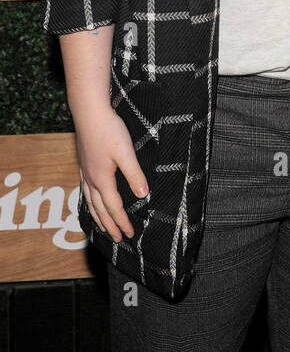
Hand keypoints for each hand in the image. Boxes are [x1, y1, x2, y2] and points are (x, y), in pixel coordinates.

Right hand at [74, 107, 148, 242]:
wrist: (89, 112)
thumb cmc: (109, 130)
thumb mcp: (126, 153)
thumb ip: (134, 175)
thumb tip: (143, 196)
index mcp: (103, 179)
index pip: (114, 207)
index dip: (122, 222)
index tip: (129, 235)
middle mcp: (91, 179)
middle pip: (100, 209)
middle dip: (110, 225)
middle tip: (118, 238)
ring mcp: (85, 171)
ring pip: (90, 201)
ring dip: (98, 216)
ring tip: (103, 227)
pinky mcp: (84, 163)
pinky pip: (85, 190)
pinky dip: (89, 201)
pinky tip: (91, 199)